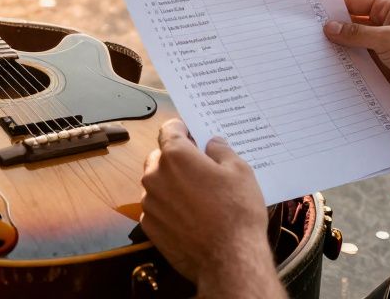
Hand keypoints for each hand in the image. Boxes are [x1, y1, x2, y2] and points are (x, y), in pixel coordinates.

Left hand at [141, 121, 279, 295]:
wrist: (229, 260)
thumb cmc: (237, 211)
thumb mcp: (240, 171)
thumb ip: (221, 151)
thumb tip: (212, 143)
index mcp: (175, 156)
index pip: (169, 130)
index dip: (182, 130)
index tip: (193, 135)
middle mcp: (155, 176)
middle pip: (160, 156)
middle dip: (176, 158)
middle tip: (199, 169)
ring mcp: (150, 202)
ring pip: (156, 183)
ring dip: (171, 184)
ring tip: (197, 196)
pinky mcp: (150, 226)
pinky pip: (156, 207)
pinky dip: (168, 207)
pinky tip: (189, 216)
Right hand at [322, 0, 389, 112]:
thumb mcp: (388, 39)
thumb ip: (357, 34)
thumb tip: (331, 28)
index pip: (356, 3)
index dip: (335, 7)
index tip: (314, 14)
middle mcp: (386, 26)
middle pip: (352, 26)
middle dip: (335, 32)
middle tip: (310, 37)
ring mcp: (384, 48)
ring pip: (355, 47)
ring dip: (341, 52)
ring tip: (317, 56)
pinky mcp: (384, 68)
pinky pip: (361, 66)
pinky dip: (349, 69)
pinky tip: (333, 72)